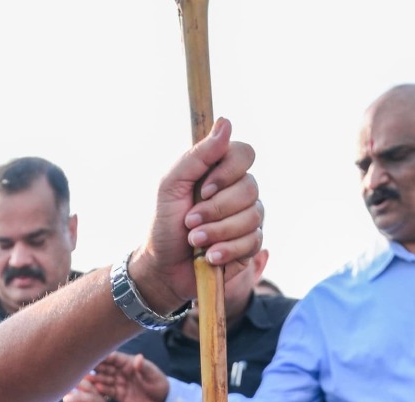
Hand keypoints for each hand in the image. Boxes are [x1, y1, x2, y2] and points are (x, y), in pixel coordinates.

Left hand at [63, 376, 123, 401]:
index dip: (76, 378)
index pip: (86, 383)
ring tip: (65, 400)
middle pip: (90, 387)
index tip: (63, 376)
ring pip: (92, 400)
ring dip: (78, 398)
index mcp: (95, 397)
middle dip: (78, 384)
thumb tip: (65, 395)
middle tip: (63, 385)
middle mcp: (99, 401)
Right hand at [89, 352, 169, 401]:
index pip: (114, 358)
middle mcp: (121, 372)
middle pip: (105, 368)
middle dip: (94, 367)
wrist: (160, 401)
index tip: (93, 355)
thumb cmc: (158, 384)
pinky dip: (100, 391)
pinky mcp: (117, 395)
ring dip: (94, 379)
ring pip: (103, 380)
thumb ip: (143, 368)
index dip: (103, 356)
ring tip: (84, 380)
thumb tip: (138, 358)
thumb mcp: (153, 375)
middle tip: (83, 368)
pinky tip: (93, 390)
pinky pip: (107, 392)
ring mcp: (118, 383)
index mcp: (129, 363)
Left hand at [129, 118, 261, 315]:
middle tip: (189, 222)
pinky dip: (226, 250)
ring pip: (252, 216)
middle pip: (250, 187)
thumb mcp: (171, 186)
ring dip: (217, 231)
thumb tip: (226, 122)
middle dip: (216, 209)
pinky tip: (208, 257)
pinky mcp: (249, 245)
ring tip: (193, 241)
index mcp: (221, 171)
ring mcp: (248, 217)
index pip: (244, 154)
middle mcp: (240, 190)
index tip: (203, 189)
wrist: (162, 267)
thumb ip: (197, 155)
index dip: (228, 171)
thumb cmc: (165, 223)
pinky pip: (252, 241)